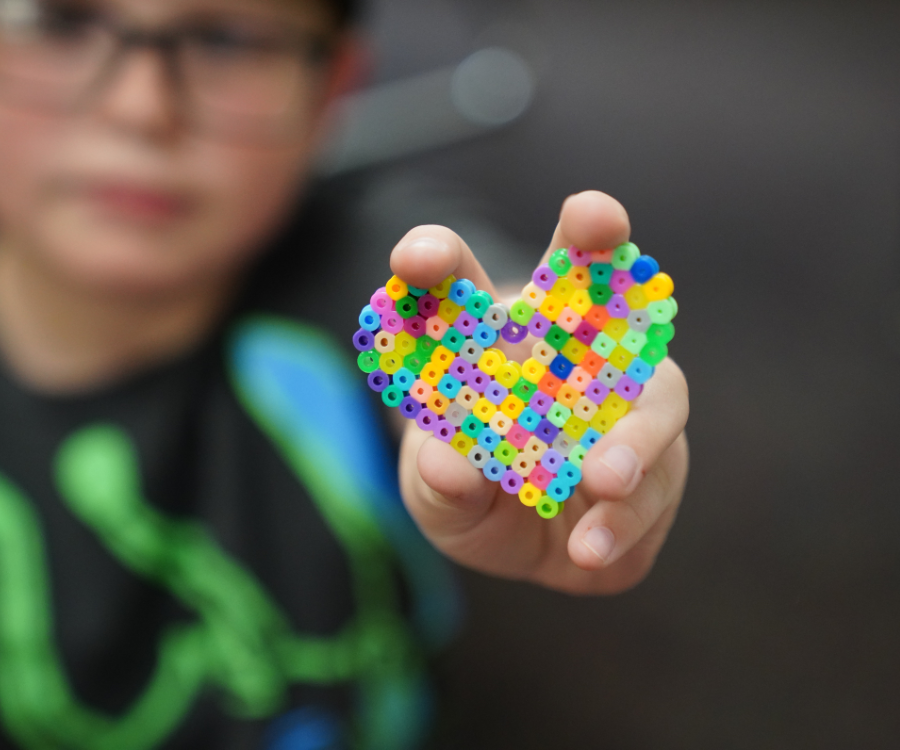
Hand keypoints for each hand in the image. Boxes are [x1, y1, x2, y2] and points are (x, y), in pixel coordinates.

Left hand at [392, 191, 688, 594]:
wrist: (525, 540)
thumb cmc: (468, 490)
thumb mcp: (436, 497)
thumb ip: (439, 484)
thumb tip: (453, 466)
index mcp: (492, 345)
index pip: (458, 287)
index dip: (437, 260)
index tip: (417, 257)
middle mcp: (570, 356)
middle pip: (591, 282)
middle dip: (595, 241)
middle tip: (592, 214)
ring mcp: (627, 405)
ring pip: (650, 396)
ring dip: (630, 429)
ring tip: (600, 483)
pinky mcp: (660, 465)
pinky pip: (659, 482)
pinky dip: (629, 515)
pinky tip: (590, 546)